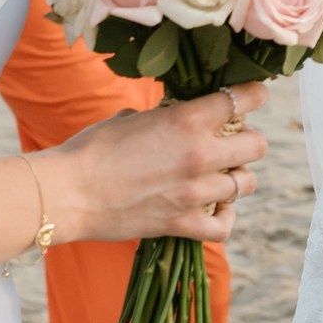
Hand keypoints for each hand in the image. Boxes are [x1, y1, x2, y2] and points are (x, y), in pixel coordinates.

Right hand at [45, 81, 271, 244]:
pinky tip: (214, 210)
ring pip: (246, 184)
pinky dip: (224, 219)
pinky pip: (224, 227)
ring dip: (235, 179)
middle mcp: (200, 154)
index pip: (248, 98)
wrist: (64, 193)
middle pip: (258, 145)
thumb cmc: (90, 149)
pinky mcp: (181, 224)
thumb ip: (164, 116)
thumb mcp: (131, 117)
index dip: (253, 96)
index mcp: (189, 120)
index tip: (248, 98)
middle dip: (247, 142)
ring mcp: (194, 192)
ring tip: (217, 178)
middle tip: (228, 144)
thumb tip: (174, 115)